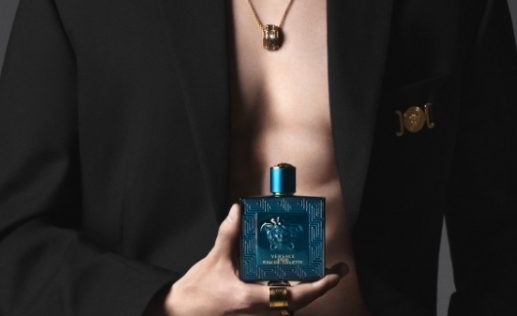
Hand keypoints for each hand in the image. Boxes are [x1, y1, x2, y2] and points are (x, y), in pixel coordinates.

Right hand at [148, 202, 348, 314]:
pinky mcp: (252, 313)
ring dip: (305, 291)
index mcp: (252, 298)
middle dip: (319, 286)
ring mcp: (256, 315)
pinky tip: (290, 280)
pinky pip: (277, 305)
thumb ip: (229, 235)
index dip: (320, 285)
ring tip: (318, 272)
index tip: (337, 273)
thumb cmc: (195, 294)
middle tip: (335, 270)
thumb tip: (238, 211)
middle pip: (300, 303)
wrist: (180, 314)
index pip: (297, 296)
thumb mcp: (214, 261)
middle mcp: (259, 311)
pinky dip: (287, 294)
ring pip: (290, 306)